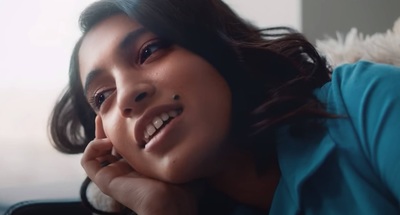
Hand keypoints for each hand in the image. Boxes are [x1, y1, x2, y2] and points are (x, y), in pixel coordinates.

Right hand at [81, 116, 199, 214]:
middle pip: (112, 144)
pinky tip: (107, 141)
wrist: (172, 204)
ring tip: (103, 118)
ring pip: (98, 151)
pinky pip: (89, 162)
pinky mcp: (106, 181)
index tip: (131, 111)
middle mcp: (128, 169)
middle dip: (109, 126)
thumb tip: (196, 131)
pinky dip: (92, 148)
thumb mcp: (183, 159)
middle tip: (108, 109)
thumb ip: (185, 145)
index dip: (127, 127)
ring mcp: (116, 175)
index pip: (131, 143)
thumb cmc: (182, 186)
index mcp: (144, 165)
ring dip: (98, 133)